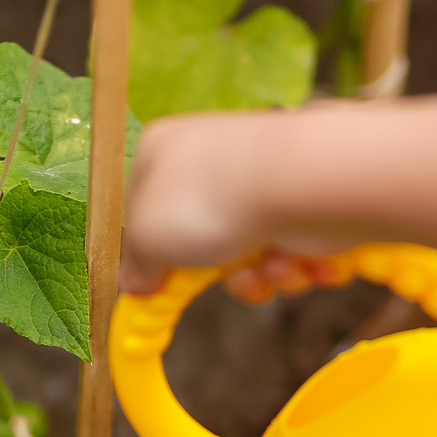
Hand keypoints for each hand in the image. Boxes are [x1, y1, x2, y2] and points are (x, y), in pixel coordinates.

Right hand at [121, 111, 345, 294]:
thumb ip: (134, 264)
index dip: (151, 251)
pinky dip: (293, 268)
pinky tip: (296, 259)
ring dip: (259, 277)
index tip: (157, 283)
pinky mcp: (302, 205)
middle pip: (201, 241)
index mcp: (163, 152)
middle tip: (229, 275)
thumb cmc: (210, 201)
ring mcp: (260, 182)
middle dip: (219, 273)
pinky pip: (289, 255)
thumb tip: (134, 284)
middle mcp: (212, 161)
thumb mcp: (145, 238)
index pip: (143, 209)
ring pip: (249, 257)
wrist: (301, 186)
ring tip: (271, 266)